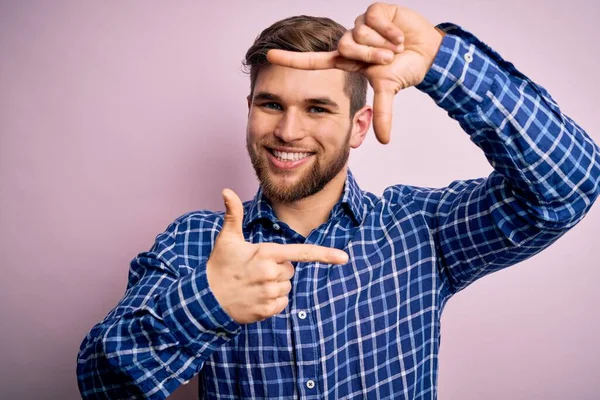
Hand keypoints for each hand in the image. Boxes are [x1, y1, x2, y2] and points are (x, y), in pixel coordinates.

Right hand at [206, 189, 348, 324]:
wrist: (207, 299)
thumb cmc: (220, 265)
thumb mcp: (227, 239)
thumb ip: (233, 214)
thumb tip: (226, 190)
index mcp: (266, 253)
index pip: (301, 252)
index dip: (325, 255)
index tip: (344, 258)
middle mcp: (271, 273)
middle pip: (291, 270)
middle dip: (278, 269)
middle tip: (255, 269)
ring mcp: (270, 293)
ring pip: (287, 286)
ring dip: (275, 285)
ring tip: (254, 284)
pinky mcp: (268, 310)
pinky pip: (283, 302)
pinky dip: (273, 301)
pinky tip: (255, 296)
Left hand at [267, 2, 444, 143]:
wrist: (426, 51)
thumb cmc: (403, 69)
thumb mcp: (389, 89)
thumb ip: (383, 112)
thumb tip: (384, 141)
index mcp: (346, 61)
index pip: (313, 60)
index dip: (291, 60)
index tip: (268, 57)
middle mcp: (349, 42)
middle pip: (347, 47)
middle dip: (372, 54)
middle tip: (388, 58)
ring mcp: (360, 25)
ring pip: (361, 33)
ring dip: (383, 43)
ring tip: (395, 46)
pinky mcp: (374, 11)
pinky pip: (374, 19)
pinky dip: (391, 30)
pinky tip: (398, 33)